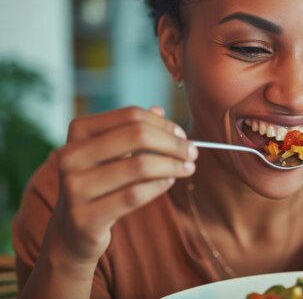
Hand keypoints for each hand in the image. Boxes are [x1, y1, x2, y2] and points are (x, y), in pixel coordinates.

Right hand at [45, 106, 196, 264]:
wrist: (72, 231)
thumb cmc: (100, 184)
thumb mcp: (111, 154)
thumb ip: (131, 131)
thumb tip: (159, 110)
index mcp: (78, 131)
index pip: (130, 116)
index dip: (163, 124)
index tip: (182, 134)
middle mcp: (71, 156)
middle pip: (137, 135)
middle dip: (173, 143)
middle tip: (193, 152)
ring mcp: (74, 187)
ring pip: (139, 166)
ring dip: (172, 165)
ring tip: (188, 168)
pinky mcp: (85, 217)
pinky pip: (133, 195)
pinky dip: (158, 186)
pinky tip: (169, 182)